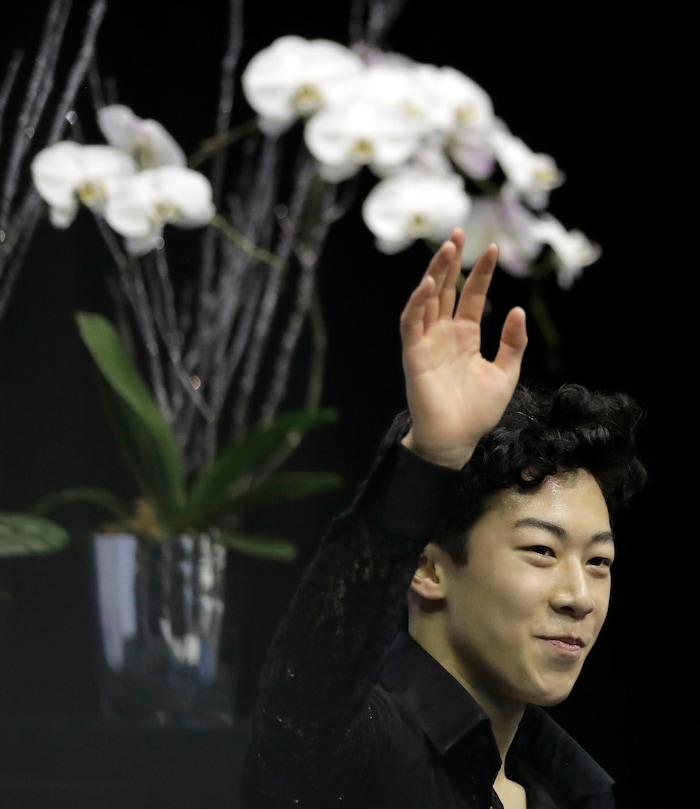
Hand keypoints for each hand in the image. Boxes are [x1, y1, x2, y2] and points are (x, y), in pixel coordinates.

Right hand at [400, 228, 526, 468]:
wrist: (457, 439)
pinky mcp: (413, 354)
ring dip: (435, 273)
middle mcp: (444, 333)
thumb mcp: (506, 372)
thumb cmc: (478, 411)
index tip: (493, 248)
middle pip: (446, 289)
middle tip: (459, 233)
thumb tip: (516, 309)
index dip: (481, 272)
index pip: (472, 295)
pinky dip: (417, 302)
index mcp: (465, 336)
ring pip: (428, 299)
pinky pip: (411, 322)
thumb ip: (513, 342)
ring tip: (447, 248)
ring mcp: (427, 342)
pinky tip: (429, 284)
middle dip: (451, 261)